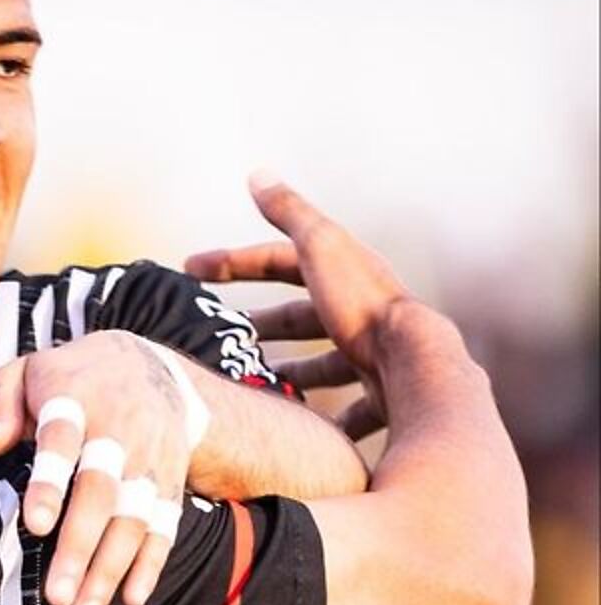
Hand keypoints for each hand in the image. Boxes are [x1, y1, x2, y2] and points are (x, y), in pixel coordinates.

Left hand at [0, 331, 199, 604]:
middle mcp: (119, 431)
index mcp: (75, 398)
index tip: (35, 525)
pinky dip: (151, 563)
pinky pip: (165, 524)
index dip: (51, 484)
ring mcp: (149, 459)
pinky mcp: (170, 481)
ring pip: (134, 518)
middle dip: (80, 546)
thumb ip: (1, 402)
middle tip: (56, 596)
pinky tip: (130, 599)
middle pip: (102, 493)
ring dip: (111, 568)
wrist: (148, 367)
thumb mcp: (27, 371)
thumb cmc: (67, 378)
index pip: (62, 443)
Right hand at [184, 171, 414, 440]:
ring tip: (250, 387)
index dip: (234, 262)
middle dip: (261, 325)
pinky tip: (297, 430)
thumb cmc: (361, 306)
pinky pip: (349, 409)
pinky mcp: (385, 399)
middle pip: (302, 318)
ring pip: (325, 366)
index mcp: (343, 276)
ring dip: (290, 373)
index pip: (279, 261)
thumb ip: (290, 212)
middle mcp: (362, 314)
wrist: (415, 366)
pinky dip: (323, 421)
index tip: (189, 271)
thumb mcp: (320, 248)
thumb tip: (257, 174)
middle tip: (218, 338)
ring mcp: (375, 359)